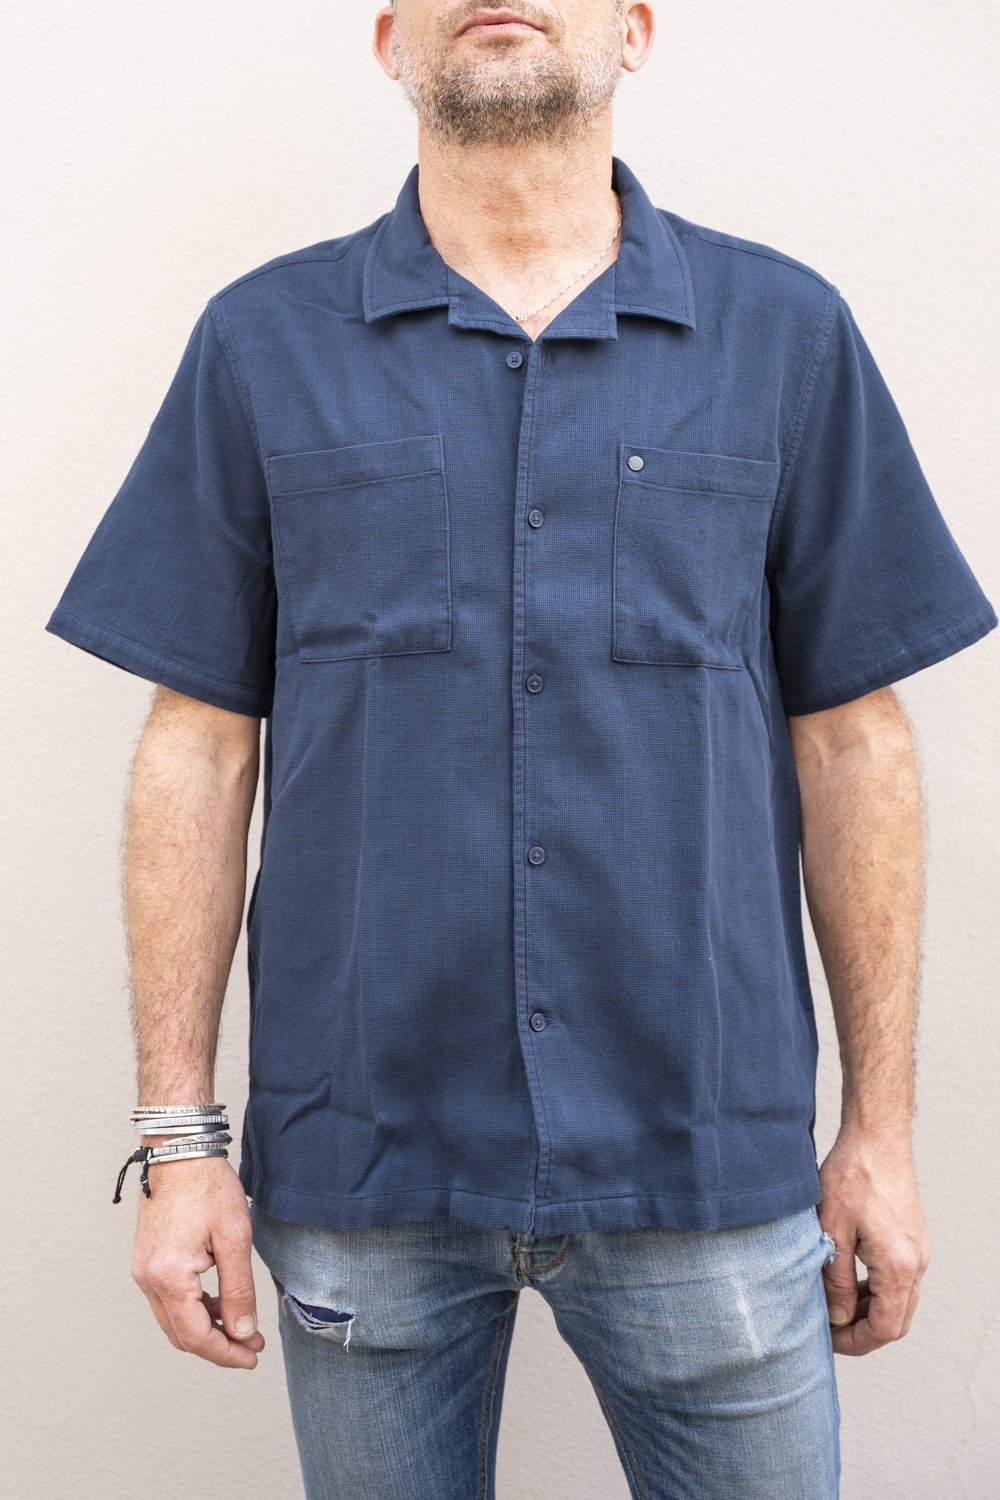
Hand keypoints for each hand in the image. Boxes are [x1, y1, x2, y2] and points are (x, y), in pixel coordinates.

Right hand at [131, 1155, 264, 1367]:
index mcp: (168, 1277)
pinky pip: (168, 1299)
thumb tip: (241, 1330)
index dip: (225, 1354)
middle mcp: (147, 1279)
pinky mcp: (146, 1260)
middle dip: (218, 1345)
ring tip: (241, 1324)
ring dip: (206, 1327)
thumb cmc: (207, 1185)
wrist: (179, 1150)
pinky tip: (219, 1302)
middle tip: (251, 1344)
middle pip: (180, 1334)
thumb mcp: (234, 1237)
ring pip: (173, 1319)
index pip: (195, 1337)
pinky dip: (193, 1308)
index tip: (252, 1357)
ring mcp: (143, 1270)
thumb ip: (238, 1290)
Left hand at [818, 1130, 929, 1355]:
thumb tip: (837, 1317)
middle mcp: (916, 1263)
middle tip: (829, 1330)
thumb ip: (836, 1279)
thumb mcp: (832, 1230)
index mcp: (899, 1266)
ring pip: (899, 1301)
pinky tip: (848, 1282)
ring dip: (868, 1310)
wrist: (876, 1138)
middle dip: (862, 1332)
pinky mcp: (910, 1240)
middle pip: (896, 1320)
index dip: (855, 1341)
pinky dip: (876, 1290)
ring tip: (833, 1305)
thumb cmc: (853, 1176)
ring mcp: (917, 1251)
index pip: (884, 1327)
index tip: (828, 1340)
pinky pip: (899, 1280)